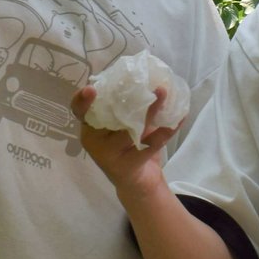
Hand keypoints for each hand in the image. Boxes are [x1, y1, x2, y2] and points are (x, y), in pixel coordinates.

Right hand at [70, 85, 179, 201]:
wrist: (136, 181)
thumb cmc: (125, 145)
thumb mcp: (118, 125)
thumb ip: (124, 105)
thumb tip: (149, 76)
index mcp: (90, 127)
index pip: (78, 111)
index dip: (81, 100)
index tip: (91, 89)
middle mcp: (95, 141)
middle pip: (108, 118)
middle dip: (126, 99)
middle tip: (145, 84)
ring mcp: (110, 155)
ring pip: (130, 130)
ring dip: (150, 111)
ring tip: (162, 93)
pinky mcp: (129, 165)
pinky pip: (151, 144)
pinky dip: (167, 130)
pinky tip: (179, 117)